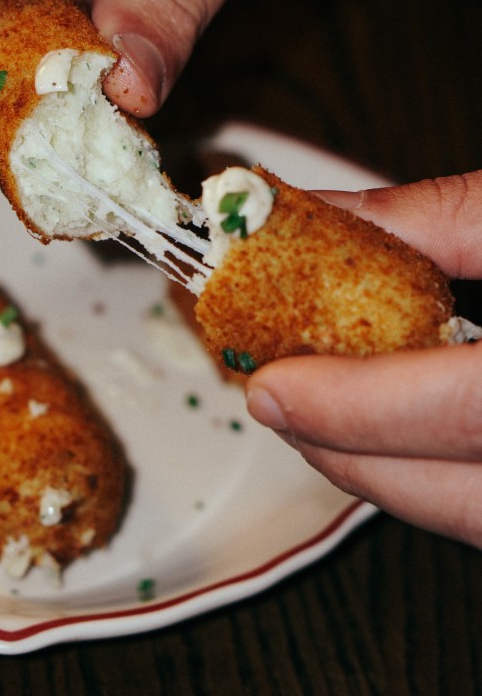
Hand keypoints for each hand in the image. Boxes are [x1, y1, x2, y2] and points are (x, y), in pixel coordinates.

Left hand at [245, 171, 481, 547]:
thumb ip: (441, 218)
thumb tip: (325, 214)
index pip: (466, 409)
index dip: (354, 406)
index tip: (271, 385)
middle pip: (455, 494)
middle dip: (343, 452)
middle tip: (279, 403)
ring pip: (471, 518)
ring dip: (378, 474)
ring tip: (319, 420)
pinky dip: (430, 481)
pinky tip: (394, 439)